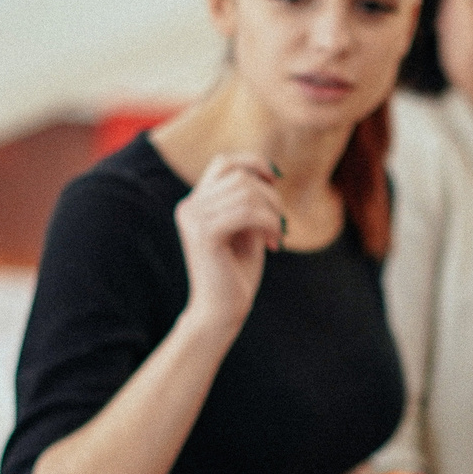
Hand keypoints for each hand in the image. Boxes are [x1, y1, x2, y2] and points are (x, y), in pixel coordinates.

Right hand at [174, 154, 283, 335]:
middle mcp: (190, 207)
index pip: (224, 162)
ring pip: (247, 193)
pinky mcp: (205, 234)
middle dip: (271, 196)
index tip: (275, 182)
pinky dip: (269, 223)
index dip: (253, 163)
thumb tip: (270, 172)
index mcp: (196, 203)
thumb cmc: (236, 273)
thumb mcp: (247, 229)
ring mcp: (194, 218)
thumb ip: (251, 201)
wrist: (222, 311)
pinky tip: (274, 244)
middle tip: (282, 224)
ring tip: (278, 235)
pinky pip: (247, 212)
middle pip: (241, 176)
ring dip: (273, 212)